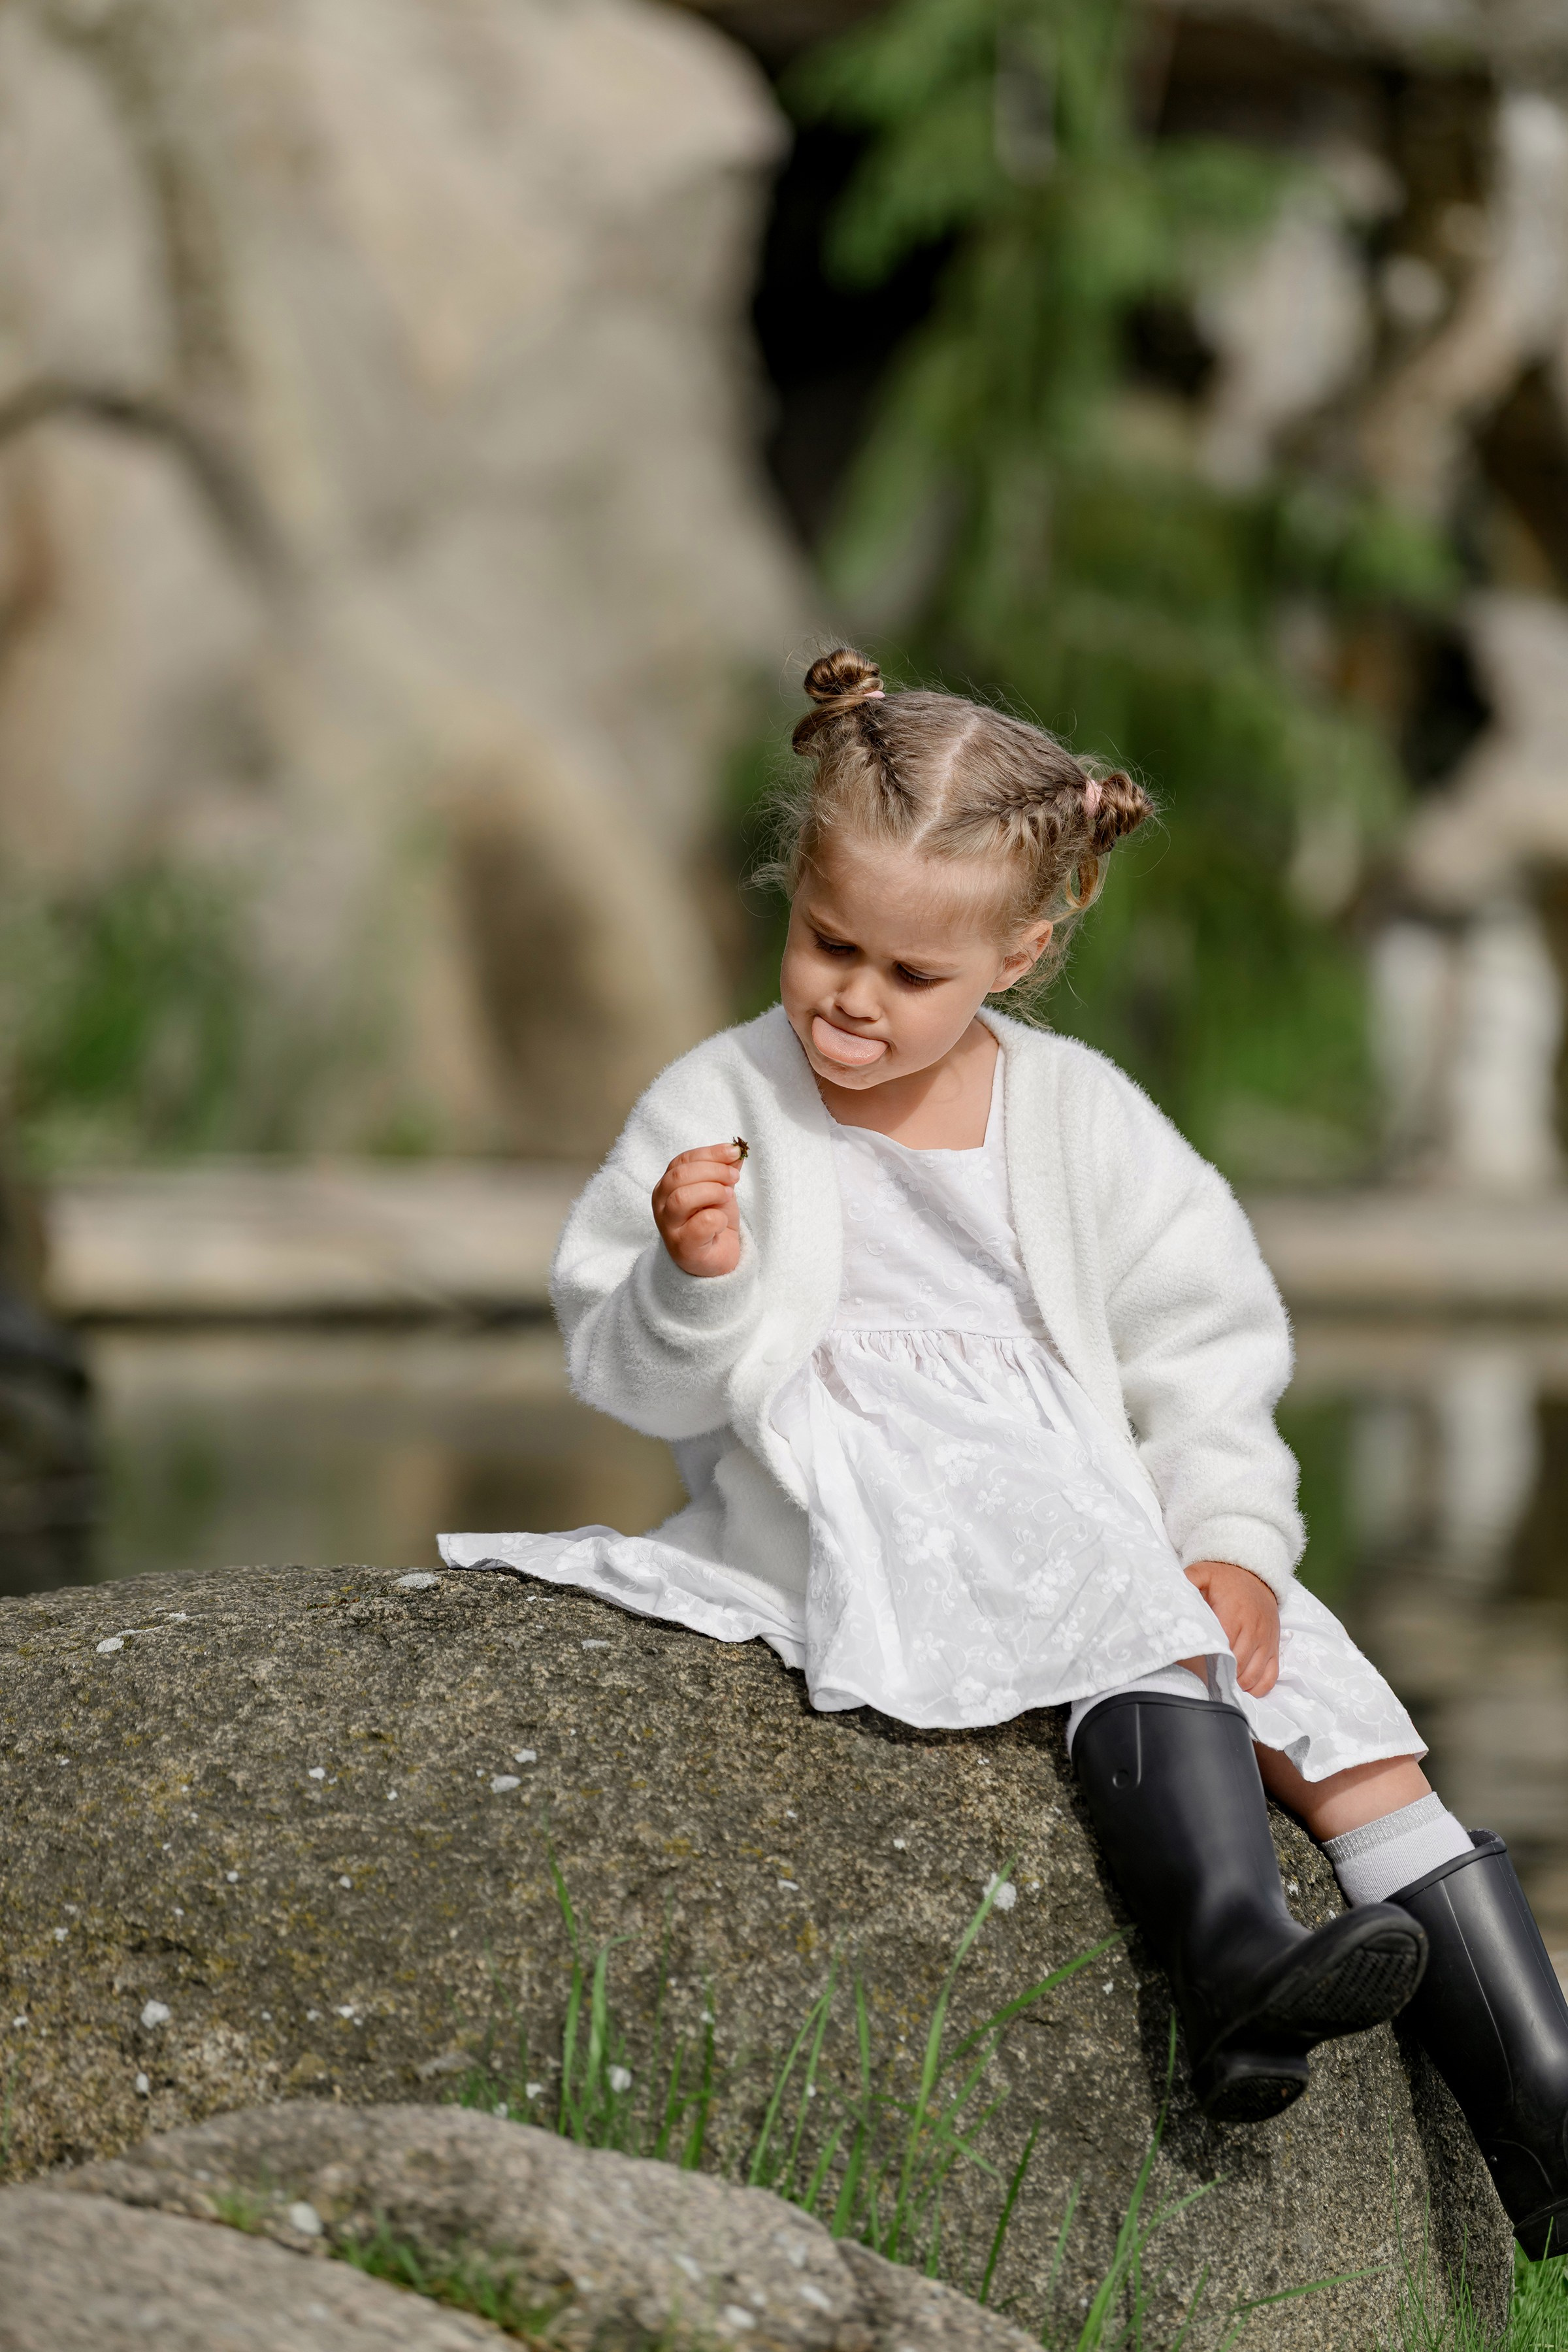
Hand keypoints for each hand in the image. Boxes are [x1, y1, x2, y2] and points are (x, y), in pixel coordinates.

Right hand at [652, 1143, 743, 1277]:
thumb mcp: (721, 1190)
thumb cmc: (713, 1223)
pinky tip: (722, 1223)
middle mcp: (662, 1204)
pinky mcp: (683, 1247)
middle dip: (713, 1171)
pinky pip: (701, 1224)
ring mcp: (669, 1227)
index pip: (683, 1161)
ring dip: (713, 1192)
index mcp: (667, 1186)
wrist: (716, 1260)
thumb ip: (725, 1170)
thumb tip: (736, 1150)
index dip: (710, 1153)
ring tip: (728, 1197)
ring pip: (682, 1198)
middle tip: (734, 1178)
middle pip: (679, 1176)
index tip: (733, 1153)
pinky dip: (718, 1219)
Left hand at [1185, 1559, 1279, 1696]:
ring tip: (1220, 1683)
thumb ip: (1187, 1581)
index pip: (1222, 1648)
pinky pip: (1271, 1677)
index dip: (1209, 1662)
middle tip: (1204, 1679)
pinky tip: (1242, 1687)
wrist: (1256, 1576)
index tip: (1196, 1668)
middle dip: (1220, 1676)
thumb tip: (1169, 1593)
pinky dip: (1257, 1688)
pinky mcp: (1274, 1648)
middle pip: (1237, 1666)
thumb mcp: (1203, 1573)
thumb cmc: (1226, 1579)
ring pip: (1253, 1676)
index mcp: (1234, 1614)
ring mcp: (1266, 1641)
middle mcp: (1253, 1630)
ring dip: (1236, 1685)